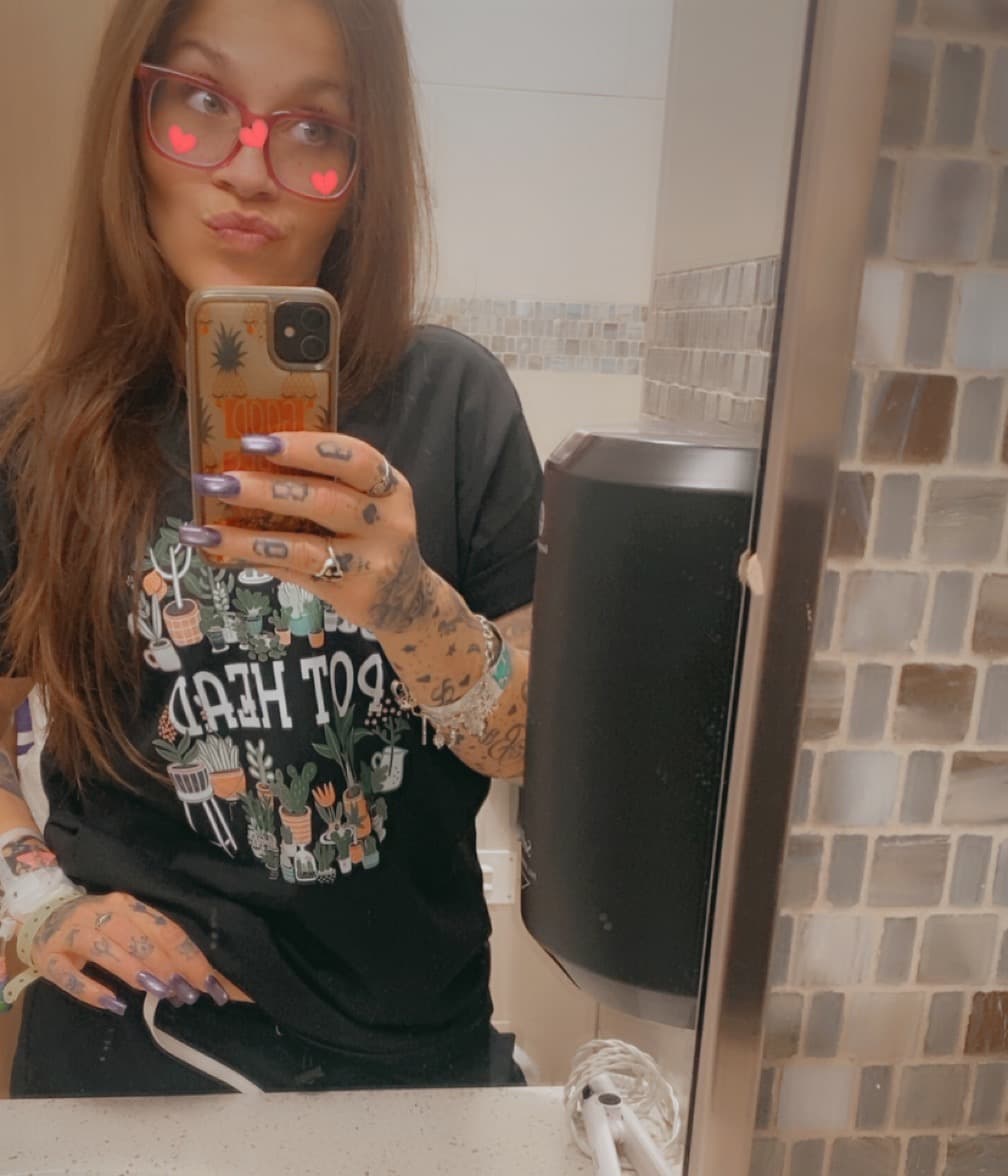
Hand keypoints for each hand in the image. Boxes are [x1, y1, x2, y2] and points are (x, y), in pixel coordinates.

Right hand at [29, 891, 248, 1014]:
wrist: (42, 916)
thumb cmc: (97, 926)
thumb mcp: (128, 927)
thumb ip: (156, 946)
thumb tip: (191, 978)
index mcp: (126, 905)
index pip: (165, 929)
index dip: (188, 956)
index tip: (207, 983)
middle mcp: (99, 913)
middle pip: (138, 937)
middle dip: (166, 965)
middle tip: (186, 992)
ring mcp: (71, 933)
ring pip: (105, 949)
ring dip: (134, 970)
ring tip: (158, 992)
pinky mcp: (48, 957)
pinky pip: (69, 975)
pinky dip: (92, 990)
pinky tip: (115, 1004)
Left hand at [183, 432, 436, 638]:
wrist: (407, 599)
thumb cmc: (372, 537)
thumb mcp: (368, 503)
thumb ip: (329, 483)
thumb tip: (251, 462)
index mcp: (390, 487)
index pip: (353, 457)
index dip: (305, 447)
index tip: (255, 441)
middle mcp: (387, 523)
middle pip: (323, 500)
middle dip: (266, 489)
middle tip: (220, 481)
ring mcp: (371, 563)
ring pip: (303, 546)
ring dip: (249, 537)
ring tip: (206, 529)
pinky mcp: (352, 594)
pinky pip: (297, 575)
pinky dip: (259, 562)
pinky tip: (226, 554)